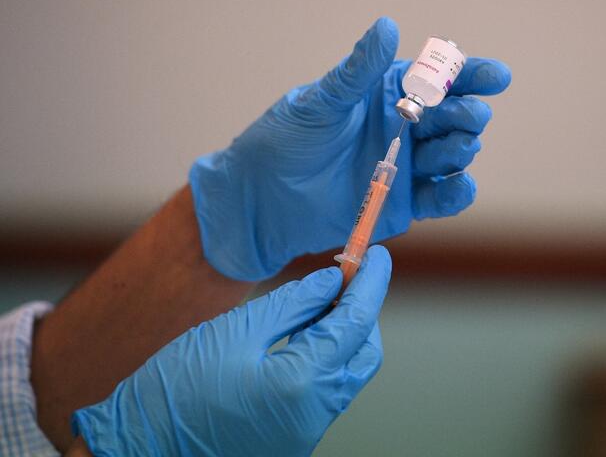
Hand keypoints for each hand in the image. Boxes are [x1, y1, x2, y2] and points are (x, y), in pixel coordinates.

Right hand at [72, 246, 390, 456]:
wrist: (139, 449)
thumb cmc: (176, 389)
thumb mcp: (234, 331)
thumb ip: (292, 304)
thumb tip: (331, 282)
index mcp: (303, 382)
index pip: (356, 322)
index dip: (371, 283)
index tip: (378, 255)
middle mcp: (316, 413)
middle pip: (364, 352)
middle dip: (363, 311)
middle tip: (347, 275)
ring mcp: (307, 432)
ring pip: (348, 374)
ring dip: (344, 334)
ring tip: (323, 299)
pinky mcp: (294, 439)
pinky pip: (326, 391)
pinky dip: (326, 358)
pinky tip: (306, 334)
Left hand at [190, 17, 510, 279]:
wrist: (262, 198)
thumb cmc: (285, 140)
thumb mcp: (320, 102)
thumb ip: (357, 72)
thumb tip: (387, 27)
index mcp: (387, 94)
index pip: (438, 79)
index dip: (471, 75)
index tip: (495, 76)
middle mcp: (403, 128)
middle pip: (452, 117)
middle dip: (467, 114)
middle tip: (467, 116)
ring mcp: (406, 166)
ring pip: (451, 156)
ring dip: (461, 150)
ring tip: (458, 147)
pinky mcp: (403, 204)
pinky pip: (440, 199)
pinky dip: (456, 194)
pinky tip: (460, 186)